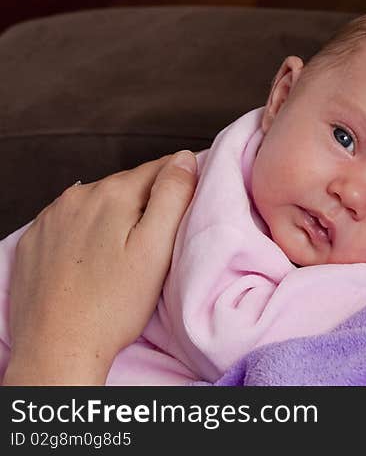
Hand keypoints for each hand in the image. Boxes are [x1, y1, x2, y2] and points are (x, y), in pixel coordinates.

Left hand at [2, 151, 197, 384]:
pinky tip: (96, 260)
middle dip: (147, 202)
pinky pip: (70, 223)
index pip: (160, 167)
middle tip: (161, 239)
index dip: (181, 183)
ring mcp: (50, 218)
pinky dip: (87, 232)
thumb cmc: (113, 305)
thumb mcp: (157, 249)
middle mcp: (77, 197)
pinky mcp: (34, 241)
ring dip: (116, 216)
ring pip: (98, 203)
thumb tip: (183, 158)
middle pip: (128, 185)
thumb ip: (173, 196)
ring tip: (127, 252)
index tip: (189, 207)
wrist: (57, 349)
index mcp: (112, 194)